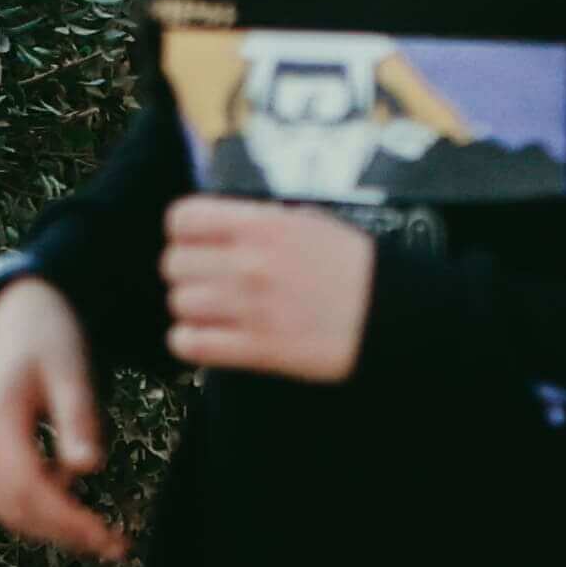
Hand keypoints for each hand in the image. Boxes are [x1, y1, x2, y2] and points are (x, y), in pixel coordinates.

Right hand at [0, 278, 125, 562]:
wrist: (18, 311)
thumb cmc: (51, 337)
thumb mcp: (72, 371)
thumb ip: (78, 418)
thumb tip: (87, 470)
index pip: (30, 491)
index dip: (69, 521)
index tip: (109, 539)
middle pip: (16, 509)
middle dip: (65, 533)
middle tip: (117, 549)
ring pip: (8, 508)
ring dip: (52, 528)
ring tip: (102, 540)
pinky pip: (6, 493)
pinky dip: (39, 509)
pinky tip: (78, 510)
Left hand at [161, 198, 374, 383]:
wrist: (392, 315)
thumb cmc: (358, 270)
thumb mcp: (314, 224)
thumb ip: (263, 223)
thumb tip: (223, 227)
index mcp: (266, 226)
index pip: (184, 218)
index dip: (185, 230)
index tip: (197, 240)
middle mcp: (251, 263)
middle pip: (173, 262)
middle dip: (189, 271)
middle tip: (210, 278)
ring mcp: (250, 308)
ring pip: (179, 303)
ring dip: (194, 307)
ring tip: (218, 308)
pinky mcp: (254, 349)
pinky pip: (190, 343)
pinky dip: (193, 340)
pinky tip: (213, 334)